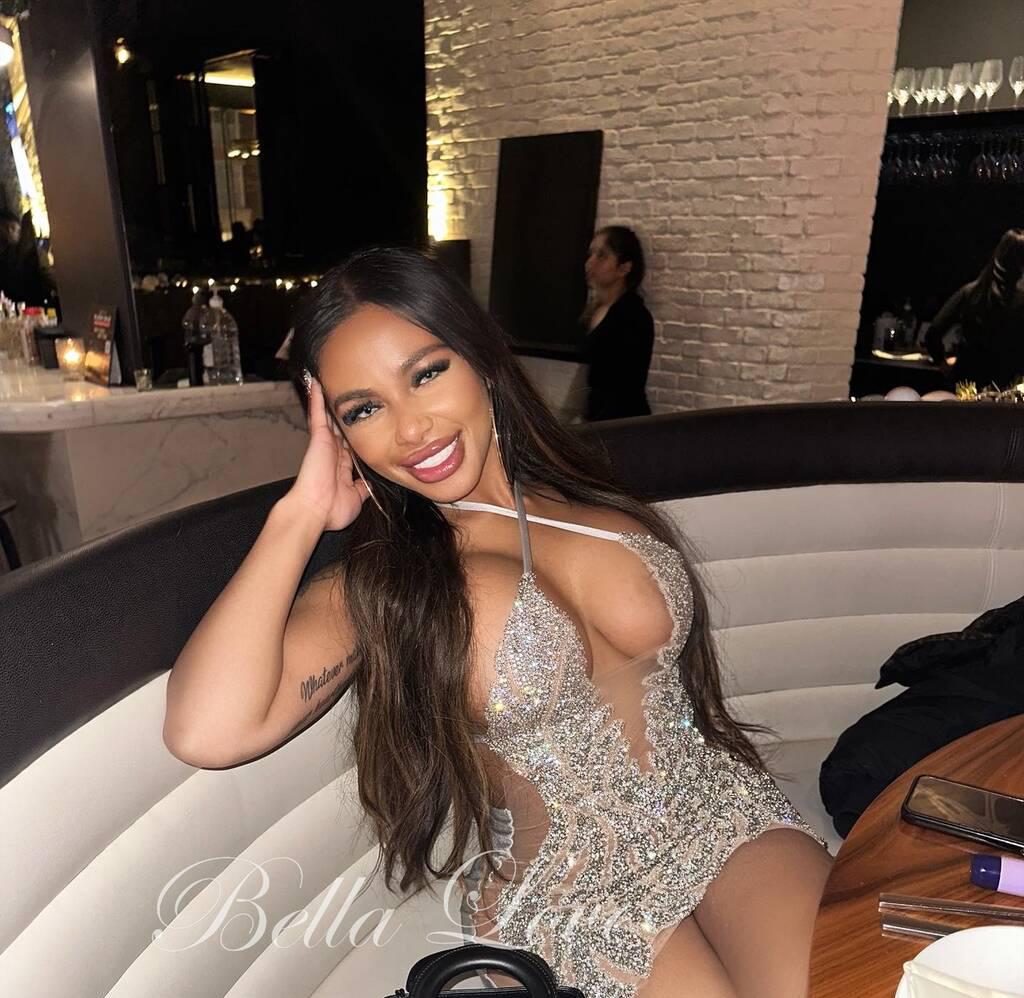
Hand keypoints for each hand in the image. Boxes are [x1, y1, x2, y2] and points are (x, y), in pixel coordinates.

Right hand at [286, 376, 368, 530]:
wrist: (315, 511)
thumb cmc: (332, 510)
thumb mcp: (355, 498)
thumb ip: (362, 488)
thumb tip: (369, 485)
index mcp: (341, 466)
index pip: (348, 445)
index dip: (352, 434)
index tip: (359, 423)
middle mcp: (333, 452)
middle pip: (338, 427)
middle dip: (340, 414)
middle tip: (345, 395)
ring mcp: (324, 444)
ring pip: (327, 417)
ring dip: (327, 401)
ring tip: (327, 382)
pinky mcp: (318, 438)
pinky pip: (318, 414)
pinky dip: (317, 399)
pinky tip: (316, 383)